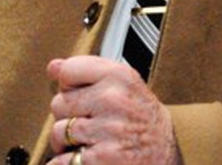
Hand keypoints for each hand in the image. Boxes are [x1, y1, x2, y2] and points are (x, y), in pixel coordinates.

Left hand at [46, 57, 179, 164]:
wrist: (167, 154)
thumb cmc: (142, 120)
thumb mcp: (124, 86)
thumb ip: (89, 73)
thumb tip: (53, 66)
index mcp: (119, 76)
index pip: (68, 71)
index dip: (71, 86)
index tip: (84, 96)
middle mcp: (113, 99)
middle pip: (59, 103)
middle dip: (70, 117)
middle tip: (93, 124)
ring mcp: (107, 129)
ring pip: (58, 132)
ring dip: (68, 143)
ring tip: (91, 143)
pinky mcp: (100, 158)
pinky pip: (61, 161)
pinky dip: (68, 163)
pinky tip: (88, 159)